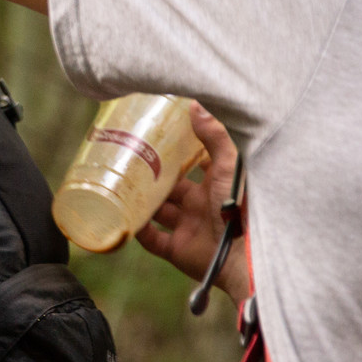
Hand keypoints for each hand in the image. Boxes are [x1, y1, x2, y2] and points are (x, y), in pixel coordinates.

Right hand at [135, 102, 251, 301]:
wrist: (241, 257)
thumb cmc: (239, 209)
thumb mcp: (229, 166)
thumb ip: (214, 136)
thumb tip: (195, 104)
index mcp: (215, 185)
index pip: (193, 165)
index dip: (178, 153)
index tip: (159, 137)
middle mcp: (200, 205)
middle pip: (171, 188)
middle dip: (153, 176)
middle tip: (130, 158)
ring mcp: (187, 228)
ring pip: (158, 212)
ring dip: (142, 201)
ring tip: (120, 184)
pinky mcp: (177, 250)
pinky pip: (152, 240)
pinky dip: (137, 231)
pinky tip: (123, 217)